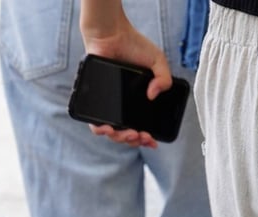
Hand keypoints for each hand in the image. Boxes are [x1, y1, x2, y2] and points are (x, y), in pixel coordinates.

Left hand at [79, 3, 172, 147]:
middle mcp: (122, 106)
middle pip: (127, 134)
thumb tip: (153, 95)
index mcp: (138, 101)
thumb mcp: (158, 61)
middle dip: (135, 140)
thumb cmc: (134, 45)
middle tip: (141, 135)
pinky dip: (100, 129)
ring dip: (120, 138)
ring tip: (129, 134)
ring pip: (112, 132)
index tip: (152, 141)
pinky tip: (108, 129)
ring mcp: (108, 104)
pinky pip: (94, 121)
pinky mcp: (94, 100)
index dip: (146, 138)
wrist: (111, 33)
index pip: (142, 126)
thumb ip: (164, 78)